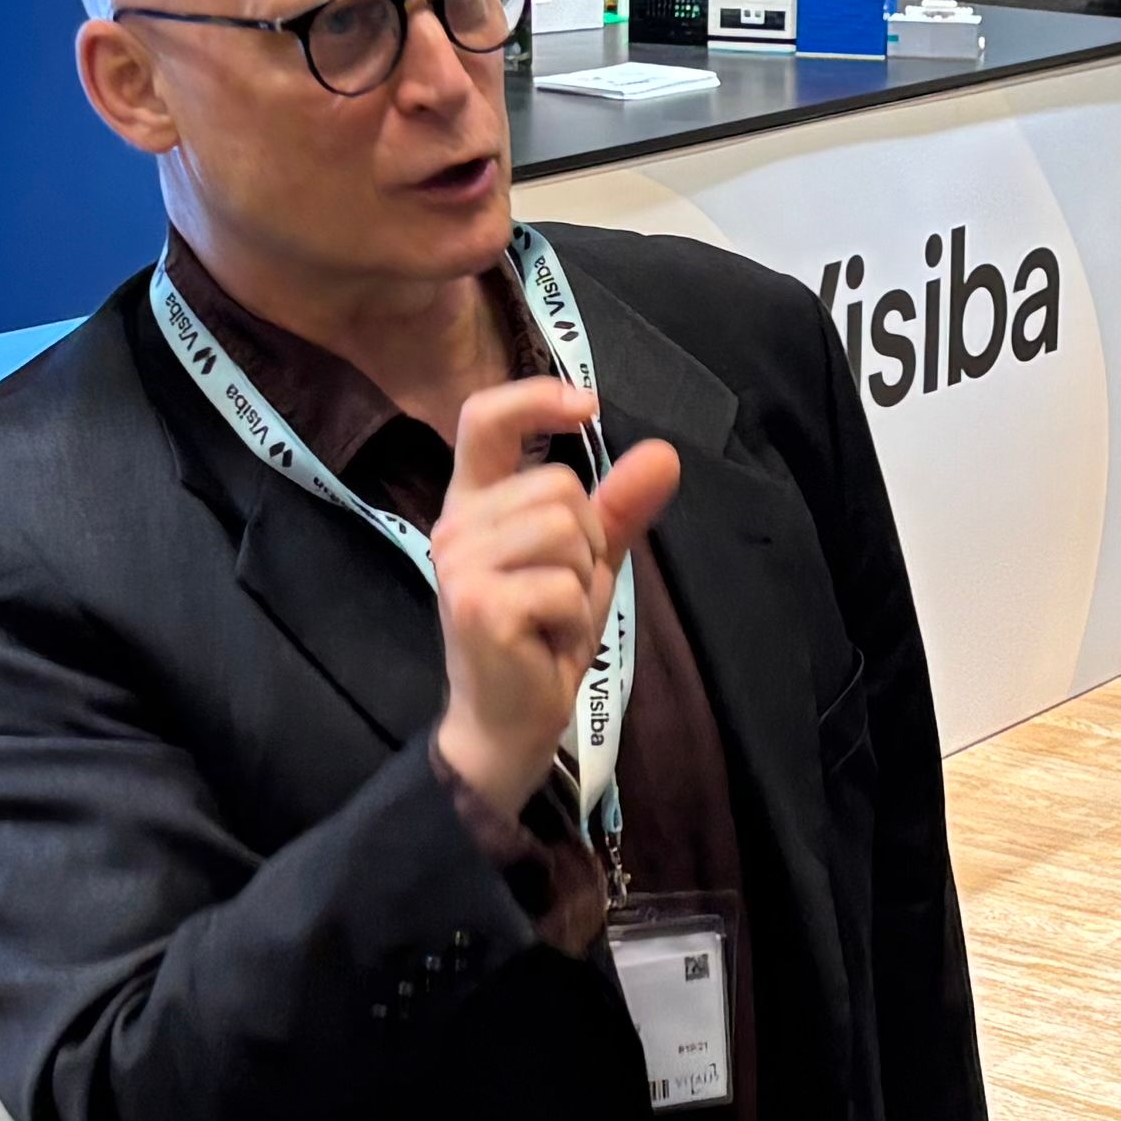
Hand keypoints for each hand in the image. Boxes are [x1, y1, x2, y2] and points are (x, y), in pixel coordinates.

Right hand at [429, 376, 681, 817]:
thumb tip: (664, 452)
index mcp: (474, 503)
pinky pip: (564, 585)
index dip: (534, 397)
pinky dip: (573, 619)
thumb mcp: (589, 563)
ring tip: (552, 618)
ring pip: (565, 531)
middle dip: (585, 544)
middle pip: (558, 487)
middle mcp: (455, 525)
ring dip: (580, 584)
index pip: (484, 418)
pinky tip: (545, 642)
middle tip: (559, 595)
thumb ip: (620, 507)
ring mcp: (459, 564)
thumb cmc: (541, 638)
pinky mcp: (478, 604)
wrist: (507, 723)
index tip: (588, 405)